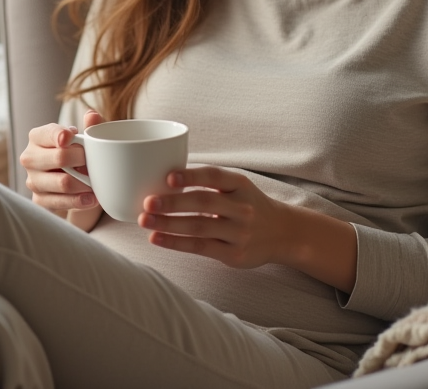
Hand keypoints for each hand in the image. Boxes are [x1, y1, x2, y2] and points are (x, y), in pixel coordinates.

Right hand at [19, 109, 105, 213]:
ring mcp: (32, 179)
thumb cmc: (76, 152)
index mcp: (37, 136)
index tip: (73, 136)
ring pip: (63, 183)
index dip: (61, 134)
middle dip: (82, 160)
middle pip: (60, 158)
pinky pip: (61, 202)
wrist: (71, 179)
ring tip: (96, 183)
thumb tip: (92, 115)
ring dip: (84, 184)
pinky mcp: (39, 199)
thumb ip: (90, 126)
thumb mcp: (84, 138)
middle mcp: (29, 157)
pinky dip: (80, 201)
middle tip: (93, 162)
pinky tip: (91, 198)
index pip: (49, 133)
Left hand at [139, 166, 357, 291]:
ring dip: (169, 224)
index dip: (191, 176)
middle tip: (147, 202)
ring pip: (199, 227)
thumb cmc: (248, 205)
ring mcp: (239, 232)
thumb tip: (161, 175)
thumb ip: (208, 183)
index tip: (169, 177)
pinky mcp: (233, 254)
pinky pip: (200, 247)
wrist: (283, 233)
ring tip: (144, 221)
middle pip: (203, 203)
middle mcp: (242, 207)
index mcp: (240, 184)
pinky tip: (157, 239)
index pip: (214, 177)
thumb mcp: (237, 187)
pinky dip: (176, 243)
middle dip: (172, 202)